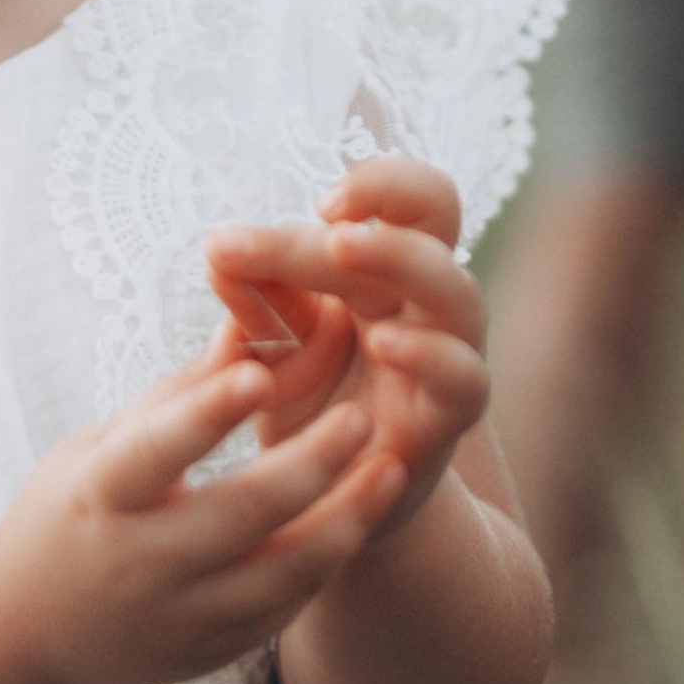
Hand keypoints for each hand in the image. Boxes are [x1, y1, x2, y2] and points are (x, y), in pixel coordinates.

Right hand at [0, 352, 404, 683]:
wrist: (29, 630)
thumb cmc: (72, 507)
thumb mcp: (102, 444)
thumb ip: (182, 392)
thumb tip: (249, 314)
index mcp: (97, 497)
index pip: (156, 452)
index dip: (207, 414)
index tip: (260, 371)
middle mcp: (138, 562)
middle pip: (240, 513)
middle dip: (311, 463)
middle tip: (364, 412)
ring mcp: (178, 616)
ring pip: (281, 573)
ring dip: (345, 518)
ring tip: (393, 467)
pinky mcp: (210, 652)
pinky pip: (285, 607)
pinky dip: (327, 558)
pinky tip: (360, 514)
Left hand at [204, 155, 488, 548]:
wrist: (328, 501)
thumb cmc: (304, 404)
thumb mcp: (268, 347)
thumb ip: (254, 300)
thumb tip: (219, 248)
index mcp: (385, 269)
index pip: (403, 198)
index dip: (377, 182)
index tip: (320, 200)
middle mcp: (424, 301)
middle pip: (435, 220)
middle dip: (385, 201)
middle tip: (326, 214)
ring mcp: (446, 355)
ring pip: (457, 291)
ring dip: (402, 260)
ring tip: (341, 249)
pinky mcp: (448, 418)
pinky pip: (464, 377)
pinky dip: (429, 354)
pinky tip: (382, 342)